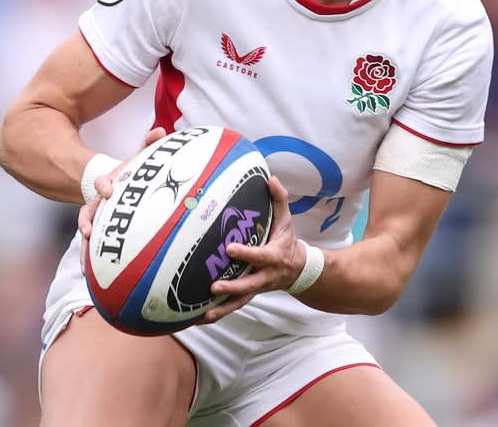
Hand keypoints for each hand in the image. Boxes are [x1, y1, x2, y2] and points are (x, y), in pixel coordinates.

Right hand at [78, 127, 166, 270]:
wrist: (126, 190)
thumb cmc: (135, 175)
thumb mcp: (141, 160)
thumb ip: (148, 146)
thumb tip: (160, 130)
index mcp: (110, 184)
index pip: (102, 183)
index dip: (104, 185)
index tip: (108, 190)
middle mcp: (100, 203)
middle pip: (88, 212)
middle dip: (87, 221)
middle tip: (87, 231)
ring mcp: (100, 219)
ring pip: (89, 233)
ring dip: (86, 246)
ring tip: (83, 262)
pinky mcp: (103, 234)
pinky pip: (95, 248)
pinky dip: (90, 260)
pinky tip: (90, 276)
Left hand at [202, 175, 304, 321]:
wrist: (298, 270)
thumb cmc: (286, 241)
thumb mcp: (287, 221)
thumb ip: (280, 200)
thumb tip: (271, 178)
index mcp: (274, 256)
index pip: (260, 256)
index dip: (246, 253)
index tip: (230, 248)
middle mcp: (265, 276)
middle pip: (248, 285)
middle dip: (232, 288)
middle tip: (213, 287)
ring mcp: (256, 288)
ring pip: (239, 302)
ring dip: (223, 309)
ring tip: (204, 315)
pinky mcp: (248, 295)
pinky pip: (233, 307)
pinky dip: (218, 313)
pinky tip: (199, 319)